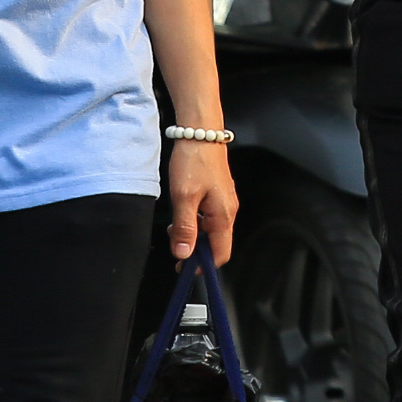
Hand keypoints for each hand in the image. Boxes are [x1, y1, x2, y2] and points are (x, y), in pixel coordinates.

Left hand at [165, 136, 236, 262]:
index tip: (184, 268)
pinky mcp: (217, 194)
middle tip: (174, 245)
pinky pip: (208, 217)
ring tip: (174, 227)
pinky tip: (181, 214)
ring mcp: (224, 202)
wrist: (200, 132)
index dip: (203, 265)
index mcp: (223, 215)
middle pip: (215, 244)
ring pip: (210, 230)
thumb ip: (185, 228)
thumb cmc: (194, 160)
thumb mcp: (183, 197)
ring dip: (192, 235)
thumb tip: (184, 253)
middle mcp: (228, 211)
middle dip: (195, 250)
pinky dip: (194, 222)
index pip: (220, 254)